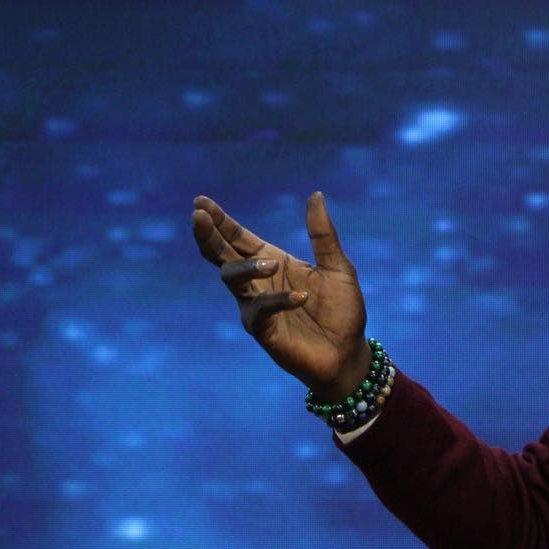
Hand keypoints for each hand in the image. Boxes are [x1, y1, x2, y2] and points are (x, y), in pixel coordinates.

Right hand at [191, 192, 370, 398]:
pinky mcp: (263, 330)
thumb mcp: (338, 268)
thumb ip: (323, 235)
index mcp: (273, 262)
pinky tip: (301, 297)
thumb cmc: (342, 312)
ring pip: (233, 280)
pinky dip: (278, 301)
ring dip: (247, 267)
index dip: (220, 221)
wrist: (349, 353)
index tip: (201, 201)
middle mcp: (258, 283)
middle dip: (210, 236)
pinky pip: (260, 311)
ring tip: (272, 264)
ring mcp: (256, 306)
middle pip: (223, 255)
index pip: (238, 238)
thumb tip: (315, 195)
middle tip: (199, 216)